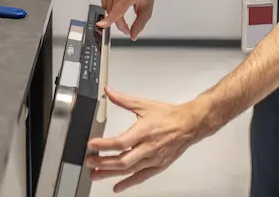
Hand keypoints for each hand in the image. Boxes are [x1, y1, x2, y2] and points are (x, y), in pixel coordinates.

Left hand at [86, 87, 203, 192]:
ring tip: (96, 174)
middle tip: (89, 161)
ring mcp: (153, 159)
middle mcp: (148, 147)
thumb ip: (123, 100)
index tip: (92, 145)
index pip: (120, 142)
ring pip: (129, 170)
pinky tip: (117, 186)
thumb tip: (109, 92)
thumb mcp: (143, 104)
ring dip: (111, 173)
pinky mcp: (158, 166)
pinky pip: (141, 177)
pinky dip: (128, 182)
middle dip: (103, 163)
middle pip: (123, 160)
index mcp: (144, 131)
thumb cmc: (168, 115)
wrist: (189, 124)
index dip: (104, 145)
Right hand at [98, 0, 158, 39]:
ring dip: (114, 16)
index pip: (118, 9)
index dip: (110, 19)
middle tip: (126, 28)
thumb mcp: (147, 10)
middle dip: (119, 23)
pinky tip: (118, 4)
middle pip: (113, 13)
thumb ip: (139, 25)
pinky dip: (110, 8)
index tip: (101, 25)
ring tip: (124, 12)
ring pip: (107, 9)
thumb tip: (132, 36)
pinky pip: (104, 3)